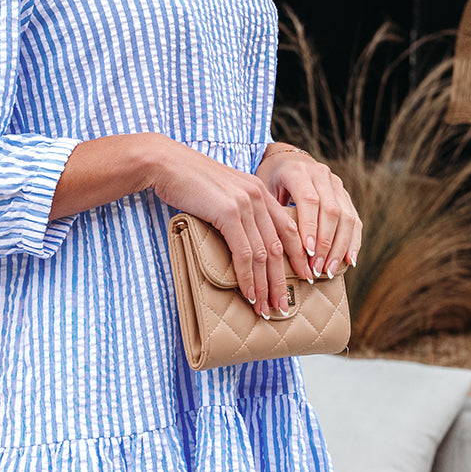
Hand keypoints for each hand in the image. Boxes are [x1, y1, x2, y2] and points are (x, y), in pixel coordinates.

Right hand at [144, 137, 313, 318]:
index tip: (304, 277)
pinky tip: (249, 293)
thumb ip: (235, 210)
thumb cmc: (187, 180)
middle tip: (283, 305)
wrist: (166, 164)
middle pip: (279, 246)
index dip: (298, 255)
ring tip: (265, 308)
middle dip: (282, 280)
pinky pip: (243, 253)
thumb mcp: (220, 192)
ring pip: (263, 254)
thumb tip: (240, 239)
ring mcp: (244, 205)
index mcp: (259, 191)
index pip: (288, 228)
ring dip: (265, 285)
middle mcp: (257, 197)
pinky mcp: (228, 213)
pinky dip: (247, 277)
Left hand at [255, 143, 361, 278]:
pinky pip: (354, 220)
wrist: (284, 160)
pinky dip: (353, 241)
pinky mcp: (345, 195)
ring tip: (329, 270)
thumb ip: (269, 213)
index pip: (309, 200)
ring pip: (347, 217)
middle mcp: (321, 174)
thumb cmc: (268, 180)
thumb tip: (271, 248)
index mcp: (298, 171)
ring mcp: (336, 184)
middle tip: (317, 269)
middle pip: (332, 211)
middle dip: (326, 244)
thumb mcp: (262, 191)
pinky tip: (349, 260)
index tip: (308, 252)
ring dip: (340, 247)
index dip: (311, 227)